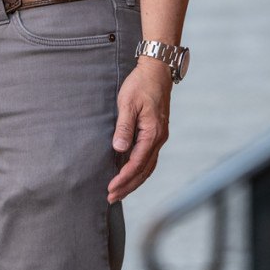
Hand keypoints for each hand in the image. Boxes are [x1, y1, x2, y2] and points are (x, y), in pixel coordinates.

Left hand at [107, 60, 171, 202]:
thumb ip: (124, 127)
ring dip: (134, 181)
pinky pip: (148, 158)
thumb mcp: (128, 103)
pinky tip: (129, 173)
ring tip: (119, 191)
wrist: (157, 71)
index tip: (110, 188)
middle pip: (144, 171)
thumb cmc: (140, 85)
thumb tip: (118, 149)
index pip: (137, 163)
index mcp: (153, 133)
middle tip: (111, 198)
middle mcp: (159, 139)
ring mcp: (159, 137)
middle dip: (128, 186)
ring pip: (148, 167)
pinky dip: (139, 170)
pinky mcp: (157, 133)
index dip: (123, 178)